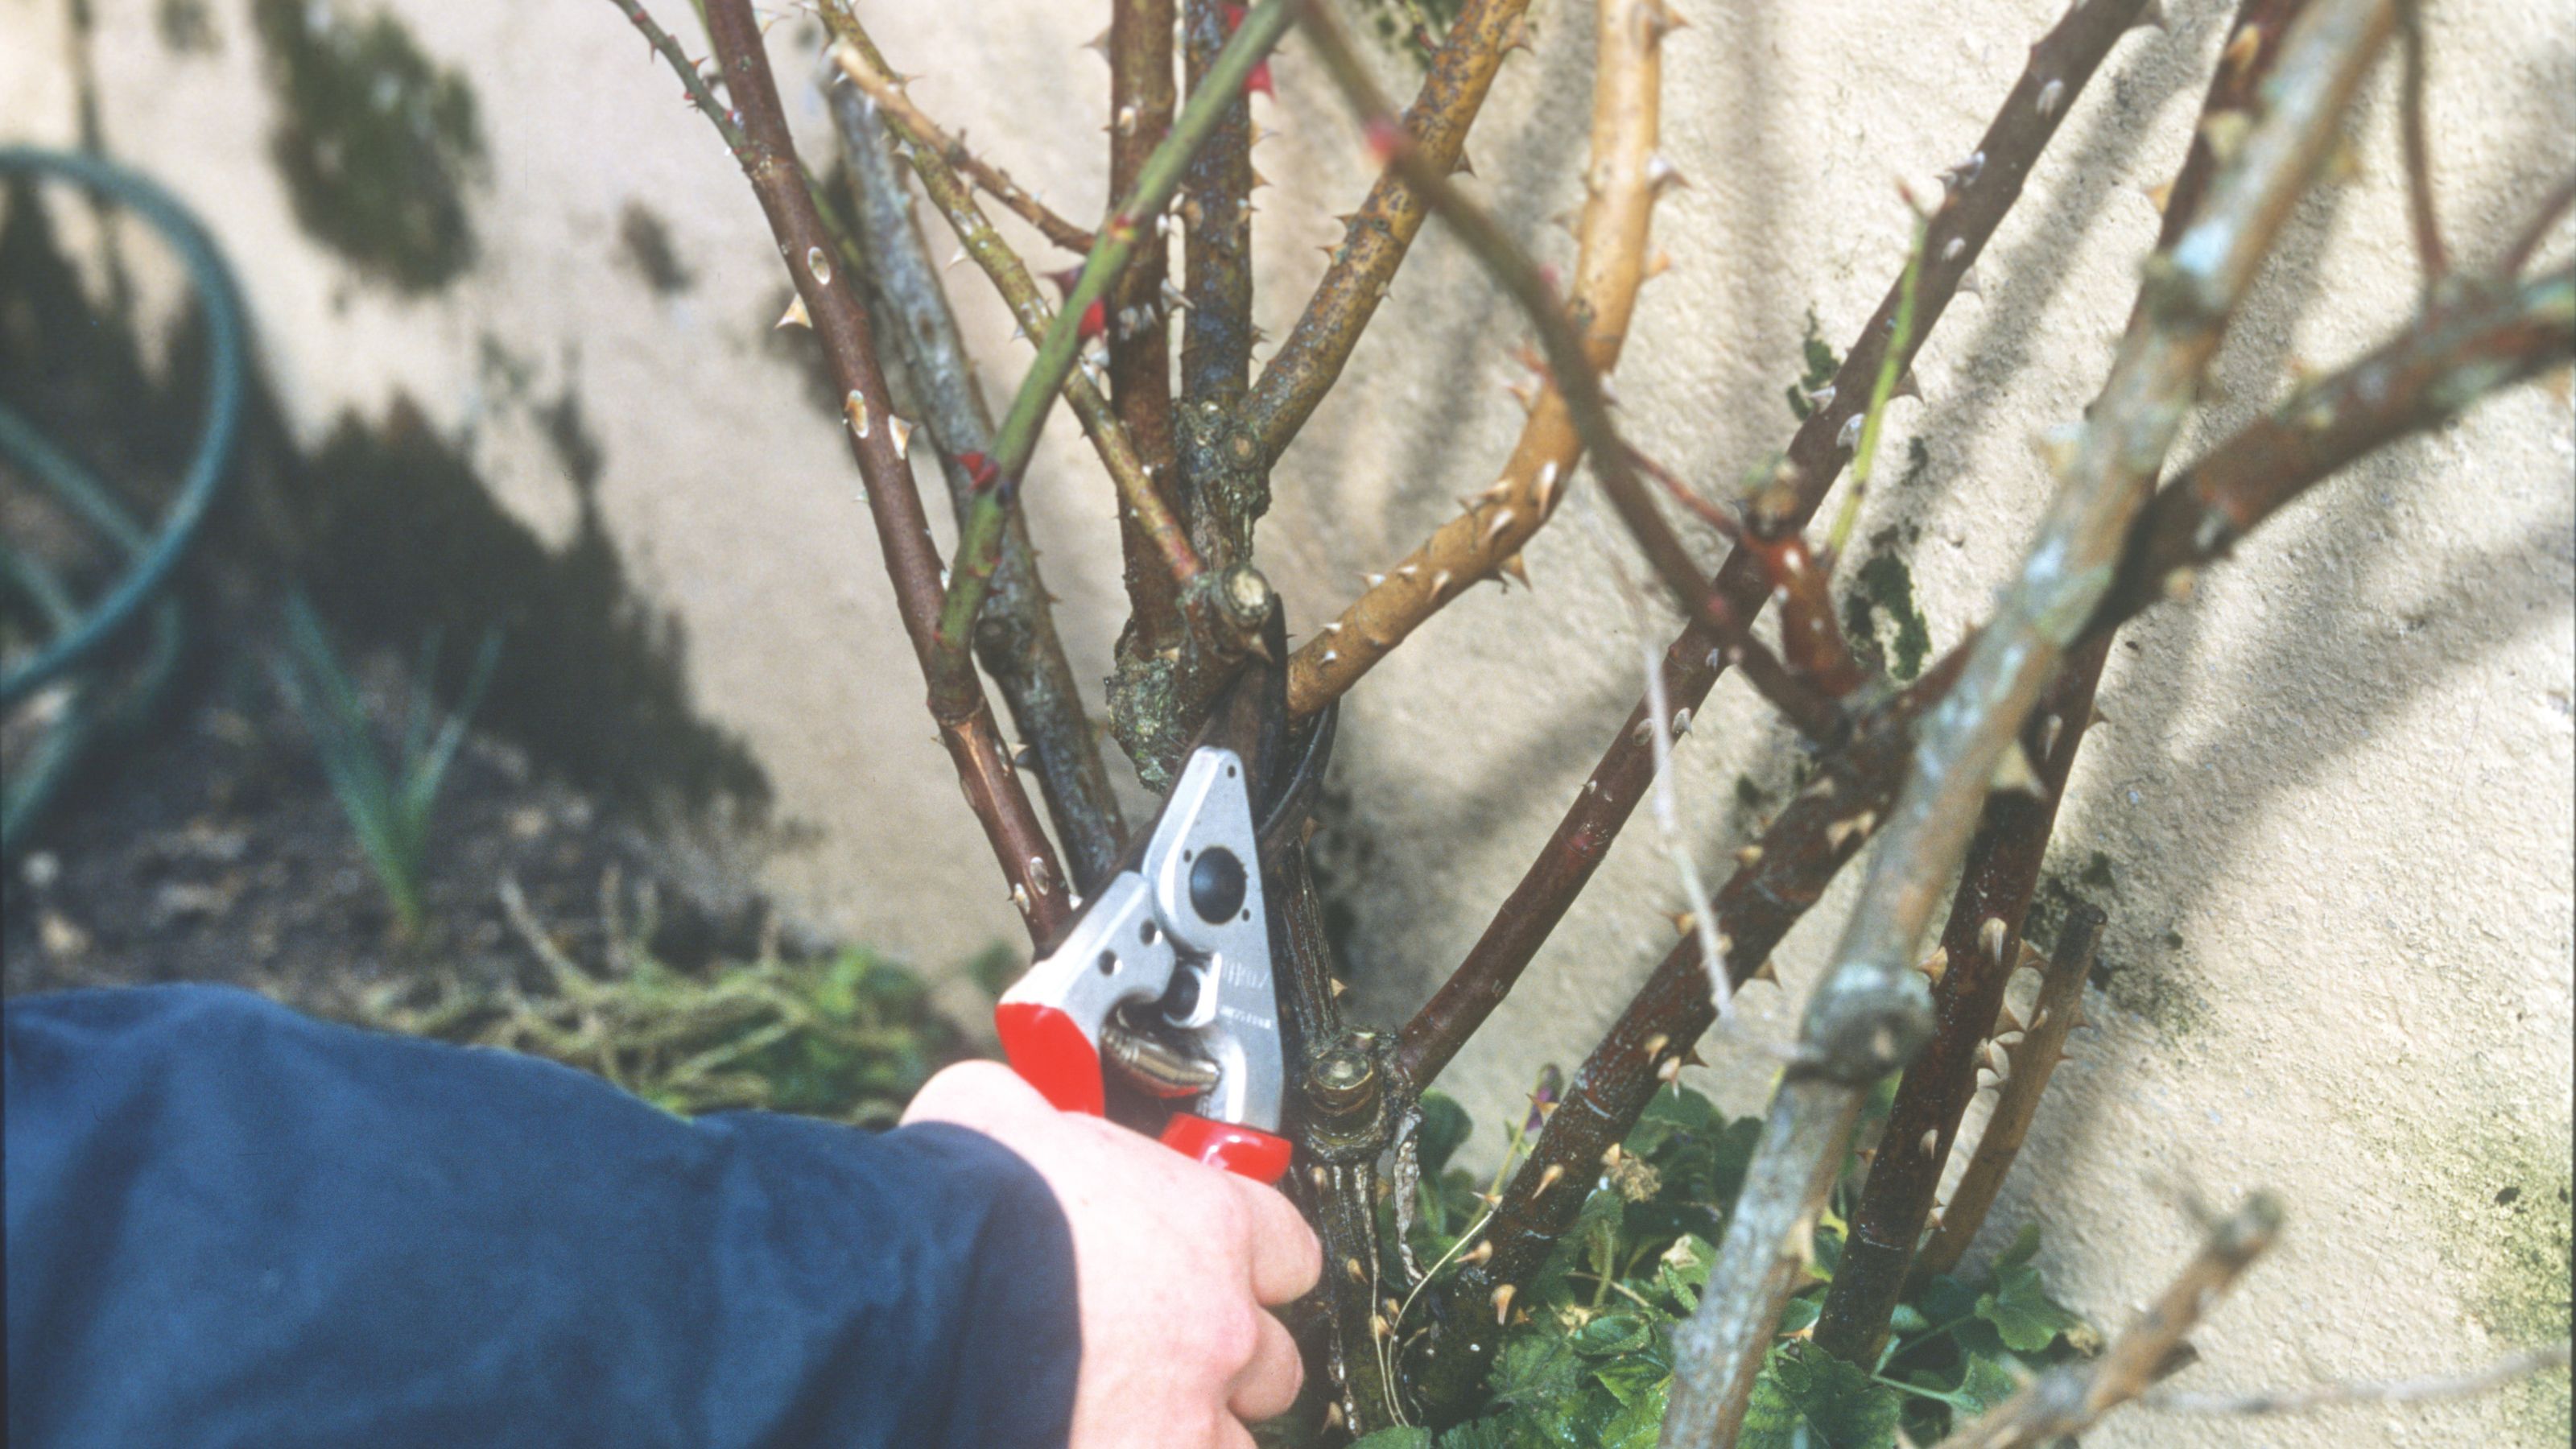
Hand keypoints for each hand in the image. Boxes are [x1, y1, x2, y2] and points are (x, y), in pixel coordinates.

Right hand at [904, 1062, 1321, 1447]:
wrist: (907, 1316)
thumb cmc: (954, 1212)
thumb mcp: (1000, 1114)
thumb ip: (1042, 1115)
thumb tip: (1019, 1108)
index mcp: (1211, 1224)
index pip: (1290, 1250)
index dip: (1246, 1262)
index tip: (1212, 1271)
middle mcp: (1223, 1325)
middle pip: (1271, 1357)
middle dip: (1220, 1358)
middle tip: (1155, 1352)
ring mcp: (1192, 1417)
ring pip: (1232, 1436)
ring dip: (1188, 1425)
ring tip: (1121, 1409)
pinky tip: (1085, 1433)